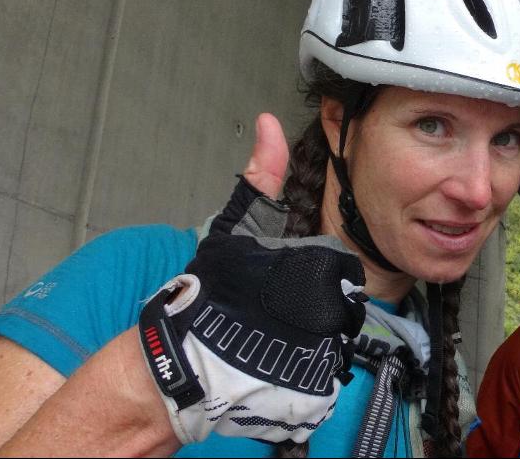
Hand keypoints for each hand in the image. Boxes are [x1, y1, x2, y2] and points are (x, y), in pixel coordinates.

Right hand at [138, 113, 367, 443]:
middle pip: (339, 310)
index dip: (309, 282)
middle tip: (273, 317)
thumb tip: (269, 123)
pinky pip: (325, 382)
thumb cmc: (208, 291)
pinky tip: (274, 368)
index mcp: (316, 269)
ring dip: (308, 346)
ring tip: (271, 341)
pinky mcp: (314, 396)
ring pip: (333, 346)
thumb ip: (259, 177)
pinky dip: (303, 379)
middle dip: (309, 314)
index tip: (279, 289)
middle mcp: (325, 313)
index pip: (338, 275)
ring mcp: (321, 358)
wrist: (181, 360)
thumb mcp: (234, 226)